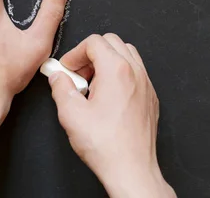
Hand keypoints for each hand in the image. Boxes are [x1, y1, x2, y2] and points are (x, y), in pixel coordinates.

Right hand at [49, 34, 175, 197]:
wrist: (131, 168)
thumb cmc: (107, 145)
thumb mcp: (71, 114)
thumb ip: (60, 88)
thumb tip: (58, 78)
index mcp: (116, 70)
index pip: (94, 41)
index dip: (75, 53)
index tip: (68, 68)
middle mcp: (135, 72)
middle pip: (112, 42)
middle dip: (91, 54)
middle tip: (79, 73)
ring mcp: (146, 84)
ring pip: (127, 54)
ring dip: (107, 61)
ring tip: (93, 83)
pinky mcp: (150, 97)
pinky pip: (136, 72)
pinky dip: (121, 74)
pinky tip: (108, 96)